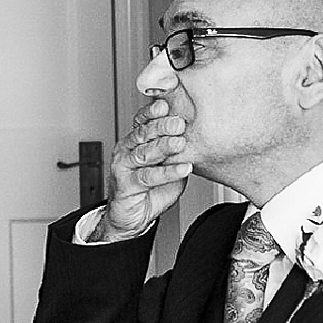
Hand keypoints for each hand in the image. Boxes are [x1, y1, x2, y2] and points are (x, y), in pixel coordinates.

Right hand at [98, 94, 193, 237]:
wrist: (131, 218)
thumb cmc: (149, 190)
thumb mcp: (167, 166)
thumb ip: (176, 153)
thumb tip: (198, 137)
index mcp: (135, 141)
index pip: (142, 121)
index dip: (153, 112)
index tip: (167, 104)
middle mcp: (126, 150)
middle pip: (142, 133)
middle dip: (162, 126)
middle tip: (179, 122)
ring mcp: (124, 167)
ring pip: (144, 153)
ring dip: (163, 146)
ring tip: (180, 143)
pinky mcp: (126, 185)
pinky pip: (148, 176)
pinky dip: (167, 172)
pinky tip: (182, 168)